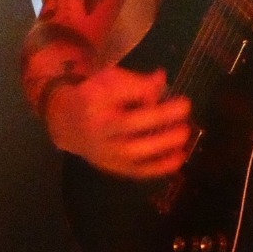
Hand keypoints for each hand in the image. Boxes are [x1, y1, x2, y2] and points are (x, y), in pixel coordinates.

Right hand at [46, 67, 191, 179]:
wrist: (68, 124)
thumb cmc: (95, 97)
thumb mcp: (110, 81)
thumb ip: (136, 82)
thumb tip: (162, 80)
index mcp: (93, 103)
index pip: (120, 96)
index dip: (147, 93)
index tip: (172, 93)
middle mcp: (97, 130)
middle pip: (127, 126)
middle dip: (158, 120)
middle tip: (184, 114)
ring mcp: (104, 153)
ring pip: (133, 153)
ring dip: (162, 147)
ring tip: (184, 137)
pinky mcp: (113, 168)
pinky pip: (137, 171)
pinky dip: (159, 167)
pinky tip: (179, 158)